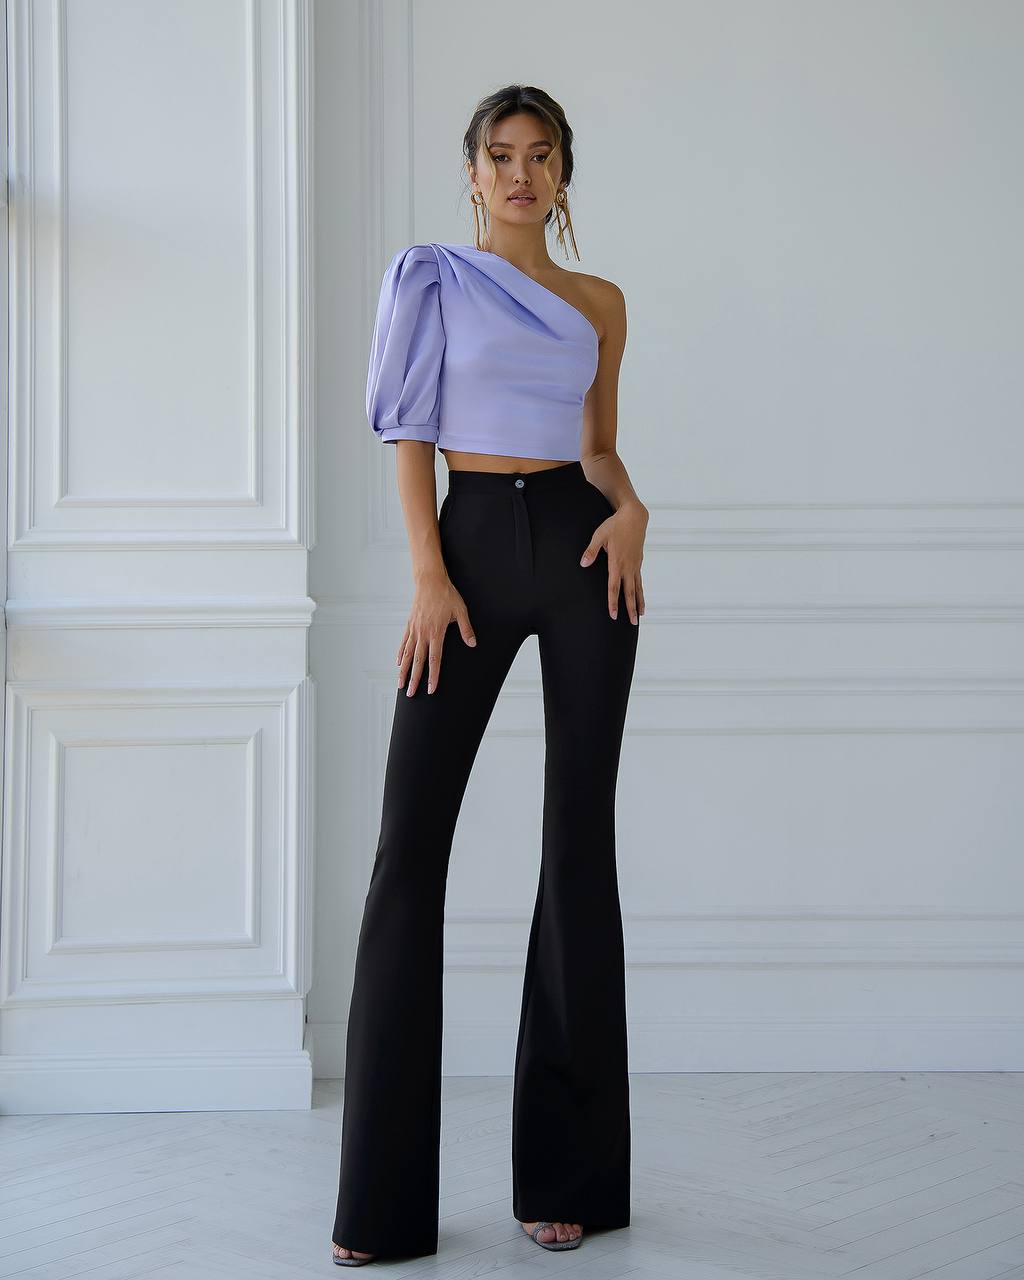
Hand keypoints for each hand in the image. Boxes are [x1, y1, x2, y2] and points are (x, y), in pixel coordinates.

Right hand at [398, 571, 476, 695]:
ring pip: (407, 654)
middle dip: (414, 679)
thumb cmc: (447, 595)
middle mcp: (423, 633)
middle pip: (418, 661)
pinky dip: (401, 654)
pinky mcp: (410, 624)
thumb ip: (466, 629)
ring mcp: (414, 629)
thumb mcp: (461, 610)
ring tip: (400, 684)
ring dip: (404, 671)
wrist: (430, 580)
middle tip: (410, 694)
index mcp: (436, 632)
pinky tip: (399, 663)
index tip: (431, 689)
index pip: (434, 659)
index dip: (433, 676)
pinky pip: (404, 642)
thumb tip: (473, 644)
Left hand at [580, 501, 647, 623]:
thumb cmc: (615, 525)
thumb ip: (591, 551)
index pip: (614, 587)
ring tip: (640, 615)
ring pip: (637, 588)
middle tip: (633, 623)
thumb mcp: (599, 536)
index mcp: (617, 562)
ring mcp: (635, 565)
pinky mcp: (638, 562)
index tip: (614, 614)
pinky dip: (640, 591)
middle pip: (629, 592)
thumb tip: (583, 563)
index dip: (613, 602)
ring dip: (639, 602)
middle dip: (630, 608)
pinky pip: (640, 580)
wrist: (634, 516)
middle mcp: (628, 567)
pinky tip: (640, 598)